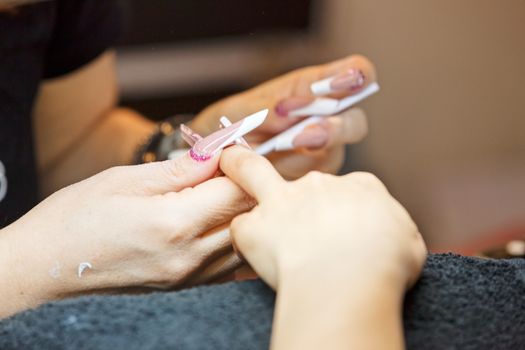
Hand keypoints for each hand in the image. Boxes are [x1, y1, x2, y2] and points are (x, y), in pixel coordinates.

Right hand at [0, 152, 252, 316]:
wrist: (47, 264)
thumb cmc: (77, 217)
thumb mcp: (127, 179)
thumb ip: (181, 169)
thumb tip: (217, 153)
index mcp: (173, 224)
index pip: (235, 190)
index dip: (241, 165)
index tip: (231, 151)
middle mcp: (188, 256)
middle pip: (247, 216)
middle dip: (247, 186)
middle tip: (231, 167)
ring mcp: (188, 277)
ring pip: (243, 243)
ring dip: (242, 214)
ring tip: (223, 192)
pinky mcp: (183, 286)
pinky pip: (227, 265)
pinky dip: (232, 240)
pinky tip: (217, 222)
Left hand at [192, 55, 375, 178]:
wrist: (215, 159)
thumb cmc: (232, 125)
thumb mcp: (242, 110)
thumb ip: (266, 107)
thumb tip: (287, 111)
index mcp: (313, 88)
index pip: (356, 73)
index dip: (358, 75)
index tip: (345, 82)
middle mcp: (326, 119)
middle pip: (356, 122)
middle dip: (337, 126)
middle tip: (308, 131)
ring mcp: (322, 152)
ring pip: (336, 154)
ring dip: (310, 152)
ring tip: (284, 146)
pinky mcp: (310, 179)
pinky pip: (314, 180)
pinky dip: (294, 174)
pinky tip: (273, 170)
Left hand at [220, 146, 426, 291]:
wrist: (350, 276)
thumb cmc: (386, 262)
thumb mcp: (408, 241)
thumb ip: (391, 230)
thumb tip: (384, 237)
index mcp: (360, 186)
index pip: (348, 190)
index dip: (346, 210)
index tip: (347, 233)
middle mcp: (319, 184)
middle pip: (305, 184)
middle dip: (301, 197)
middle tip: (302, 223)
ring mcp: (284, 200)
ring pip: (250, 170)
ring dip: (237, 166)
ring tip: (228, 163)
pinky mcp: (256, 226)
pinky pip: (241, 227)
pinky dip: (244, 239)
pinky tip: (249, 253)